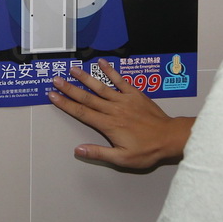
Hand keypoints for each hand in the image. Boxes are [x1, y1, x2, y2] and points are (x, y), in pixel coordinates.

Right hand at [47, 60, 191, 168]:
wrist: (170, 137)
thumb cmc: (147, 150)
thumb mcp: (122, 159)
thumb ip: (99, 153)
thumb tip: (78, 150)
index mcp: (108, 125)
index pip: (82, 113)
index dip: (66, 104)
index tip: (52, 96)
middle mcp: (113, 109)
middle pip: (87, 98)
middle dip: (69, 88)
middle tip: (55, 79)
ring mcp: (124, 100)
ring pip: (101, 87)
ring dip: (86, 78)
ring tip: (73, 69)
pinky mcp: (135, 94)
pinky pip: (120, 80)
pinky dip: (111, 71)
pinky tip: (102, 62)